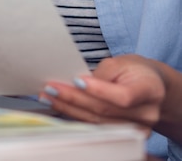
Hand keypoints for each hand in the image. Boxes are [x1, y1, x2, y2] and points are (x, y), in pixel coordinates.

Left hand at [39, 55, 165, 133]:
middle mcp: (146, 114)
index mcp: (150, 90)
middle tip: (51, 88)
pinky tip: (60, 107)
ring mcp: (138, 129)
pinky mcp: (125, 135)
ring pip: (98, 121)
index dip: (99, 90)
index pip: (123, 96)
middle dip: (74, 99)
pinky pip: (97, 126)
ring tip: (48, 97)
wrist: (150, 86)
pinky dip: (77, 116)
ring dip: (69, 109)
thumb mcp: (120, 62)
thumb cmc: (133, 70)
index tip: (75, 80)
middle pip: (105, 110)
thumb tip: (77, 84)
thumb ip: (102, 74)